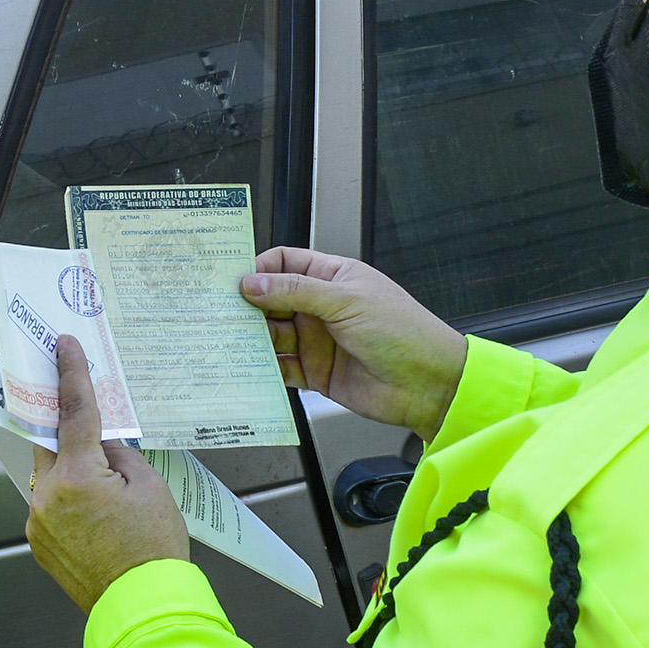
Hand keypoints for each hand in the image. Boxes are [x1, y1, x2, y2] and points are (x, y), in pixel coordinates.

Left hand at [25, 338, 188, 612]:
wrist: (144, 608)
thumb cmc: (154, 550)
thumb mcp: (150, 487)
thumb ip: (119, 455)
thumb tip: (101, 443)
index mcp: (78, 477)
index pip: (73, 412)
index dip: (70, 374)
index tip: (63, 346)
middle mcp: (47, 497)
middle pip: (51, 445)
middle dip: (70, 435)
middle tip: (90, 428)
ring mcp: (38, 522)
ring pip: (50, 478)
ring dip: (72, 474)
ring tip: (108, 496)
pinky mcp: (38, 544)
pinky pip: (49, 507)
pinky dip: (68, 503)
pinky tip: (97, 519)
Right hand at [240, 247, 465, 438]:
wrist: (428, 384)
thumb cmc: (404, 332)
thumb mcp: (347, 300)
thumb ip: (296, 291)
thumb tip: (253, 283)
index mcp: (333, 277)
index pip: (285, 263)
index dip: (259, 269)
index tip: (233, 279)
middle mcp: (322, 307)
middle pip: (271, 300)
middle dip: (247, 306)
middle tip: (220, 312)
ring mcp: (317, 340)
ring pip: (272, 335)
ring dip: (252, 338)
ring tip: (230, 340)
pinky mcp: (316, 373)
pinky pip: (281, 368)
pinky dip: (264, 368)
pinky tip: (250, 367)